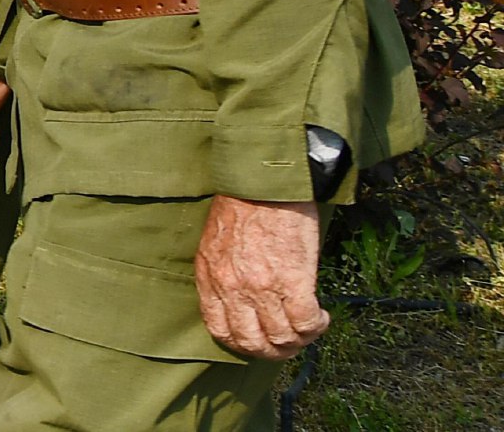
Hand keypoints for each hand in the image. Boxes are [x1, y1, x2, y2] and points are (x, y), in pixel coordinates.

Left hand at [196, 197, 326, 358]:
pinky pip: (305, 323)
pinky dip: (316, 327)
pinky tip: (321, 316)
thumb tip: (243, 304)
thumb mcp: (217, 243)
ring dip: (300, 340)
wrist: (264, 182)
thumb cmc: (242, 206)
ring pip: (282, 339)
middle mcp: (233, 287)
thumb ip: (224, 274)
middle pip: (252, 344)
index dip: (243, 343)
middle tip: (289, 342)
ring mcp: (261, 286)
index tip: (260, 340)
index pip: (220, 330)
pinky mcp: (292, 280)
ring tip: (309, 326)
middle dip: (273, 351)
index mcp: (211, 277)